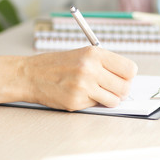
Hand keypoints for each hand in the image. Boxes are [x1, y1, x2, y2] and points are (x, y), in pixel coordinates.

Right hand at [20, 46, 137, 110]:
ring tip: (97, 91)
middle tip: (113, 88)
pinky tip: (81, 94)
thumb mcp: (83, 54)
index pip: (129, 69)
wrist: (30, 75)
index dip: (128, 75)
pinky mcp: (76, 102)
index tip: (123, 77)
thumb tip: (128, 78)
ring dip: (109, 98)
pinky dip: (93, 102)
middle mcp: (90, 69)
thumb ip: (106, 64)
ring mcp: (83, 87)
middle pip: (125, 87)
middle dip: (121, 90)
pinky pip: (97, 106)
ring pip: (114, 100)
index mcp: (94, 54)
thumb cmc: (58, 64)